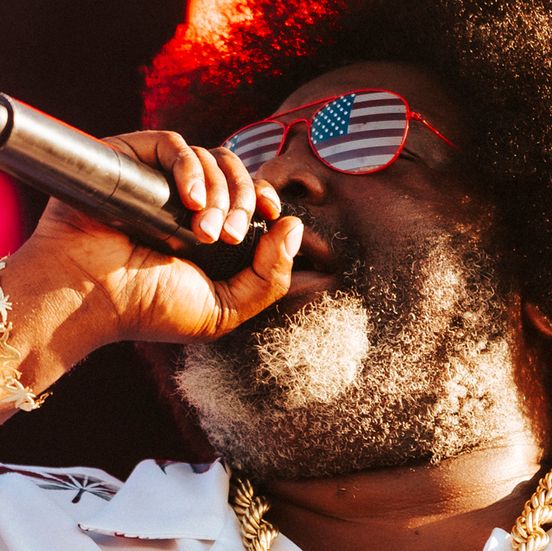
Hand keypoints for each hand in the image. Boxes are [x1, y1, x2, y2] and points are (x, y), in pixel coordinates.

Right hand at [21, 130, 301, 344]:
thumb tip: (295, 227)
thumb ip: (270, 276)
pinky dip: (191, 167)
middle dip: (243, 202)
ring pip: (211, 157)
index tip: (271, 213)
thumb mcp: (226, 308)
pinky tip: (190, 200)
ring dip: (219, 194)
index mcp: (209, 227)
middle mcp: (185, 199)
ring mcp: (158, 178)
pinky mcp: (131, 159)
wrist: (90, 299)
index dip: (266, 197)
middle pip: (236, 172)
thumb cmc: (151, 307)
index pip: (250, 194)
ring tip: (204, 231)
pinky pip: (175, 144)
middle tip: (229, 236)